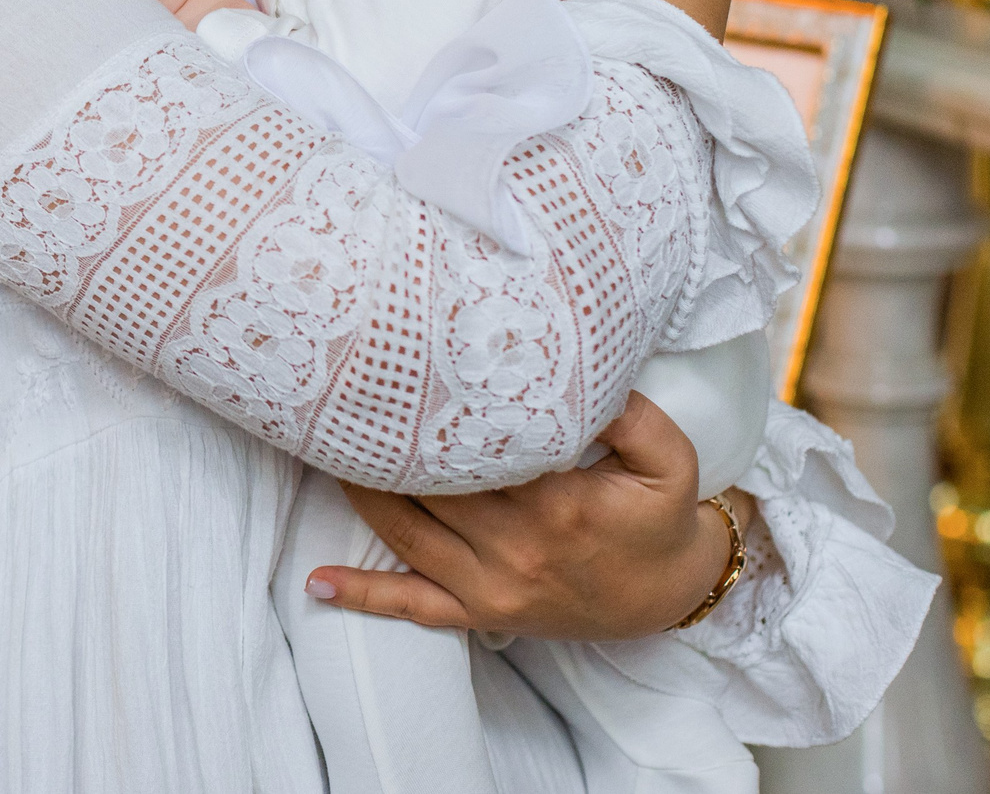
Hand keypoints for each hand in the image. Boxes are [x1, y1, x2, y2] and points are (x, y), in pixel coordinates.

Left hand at [305, 394, 736, 640]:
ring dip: (360, 497)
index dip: (431, 416)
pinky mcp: (482, 615)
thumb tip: (581, 372)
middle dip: (384, 449)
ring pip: (406, 536)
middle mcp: (515, 548)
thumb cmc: (661, 517)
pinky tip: (316, 583)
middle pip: (428, 489)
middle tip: (344, 402)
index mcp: (555, 502)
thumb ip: (630, 413)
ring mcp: (493, 588)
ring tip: (324, 453)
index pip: (476, 451)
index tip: (398, 376)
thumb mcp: (668, 458)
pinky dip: (362, 596)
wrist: (673, 594)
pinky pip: (413, 607)